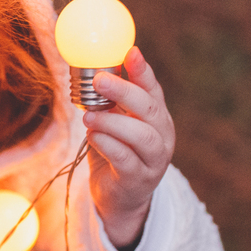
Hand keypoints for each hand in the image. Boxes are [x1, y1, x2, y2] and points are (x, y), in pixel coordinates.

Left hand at [82, 47, 175, 248]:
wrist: (119, 198)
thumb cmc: (116, 153)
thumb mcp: (115, 123)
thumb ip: (110, 101)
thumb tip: (94, 68)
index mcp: (157, 117)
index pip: (153, 90)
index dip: (143, 71)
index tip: (131, 52)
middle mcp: (162, 137)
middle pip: (150, 109)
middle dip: (125, 91)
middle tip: (99, 81)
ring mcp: (154, 160)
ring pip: (141, 136)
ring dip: (113, 122)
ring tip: (89, 116)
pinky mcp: (138, 180)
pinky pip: (126, 159)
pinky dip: (108, 144)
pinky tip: (93, 136)